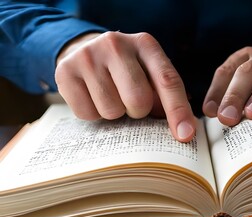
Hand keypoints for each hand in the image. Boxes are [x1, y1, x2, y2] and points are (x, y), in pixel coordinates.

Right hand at [55, 31, 195, 141]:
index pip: (167, 81)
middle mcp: (117, 45)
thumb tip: (183, 131)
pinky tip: (92, 96)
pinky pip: (87, 114)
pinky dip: (93, 114)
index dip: (178, 111)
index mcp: (145, 44)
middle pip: (138, 101)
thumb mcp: (149, 73)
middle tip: (130, 102)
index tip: (185, 135)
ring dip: (115, 113)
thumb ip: (166, 96)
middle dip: (138, 111)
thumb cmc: (126, 69)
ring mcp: (88, 56)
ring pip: (111, 111)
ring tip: (110, 95)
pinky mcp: (65, 71)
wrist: (84, 50)